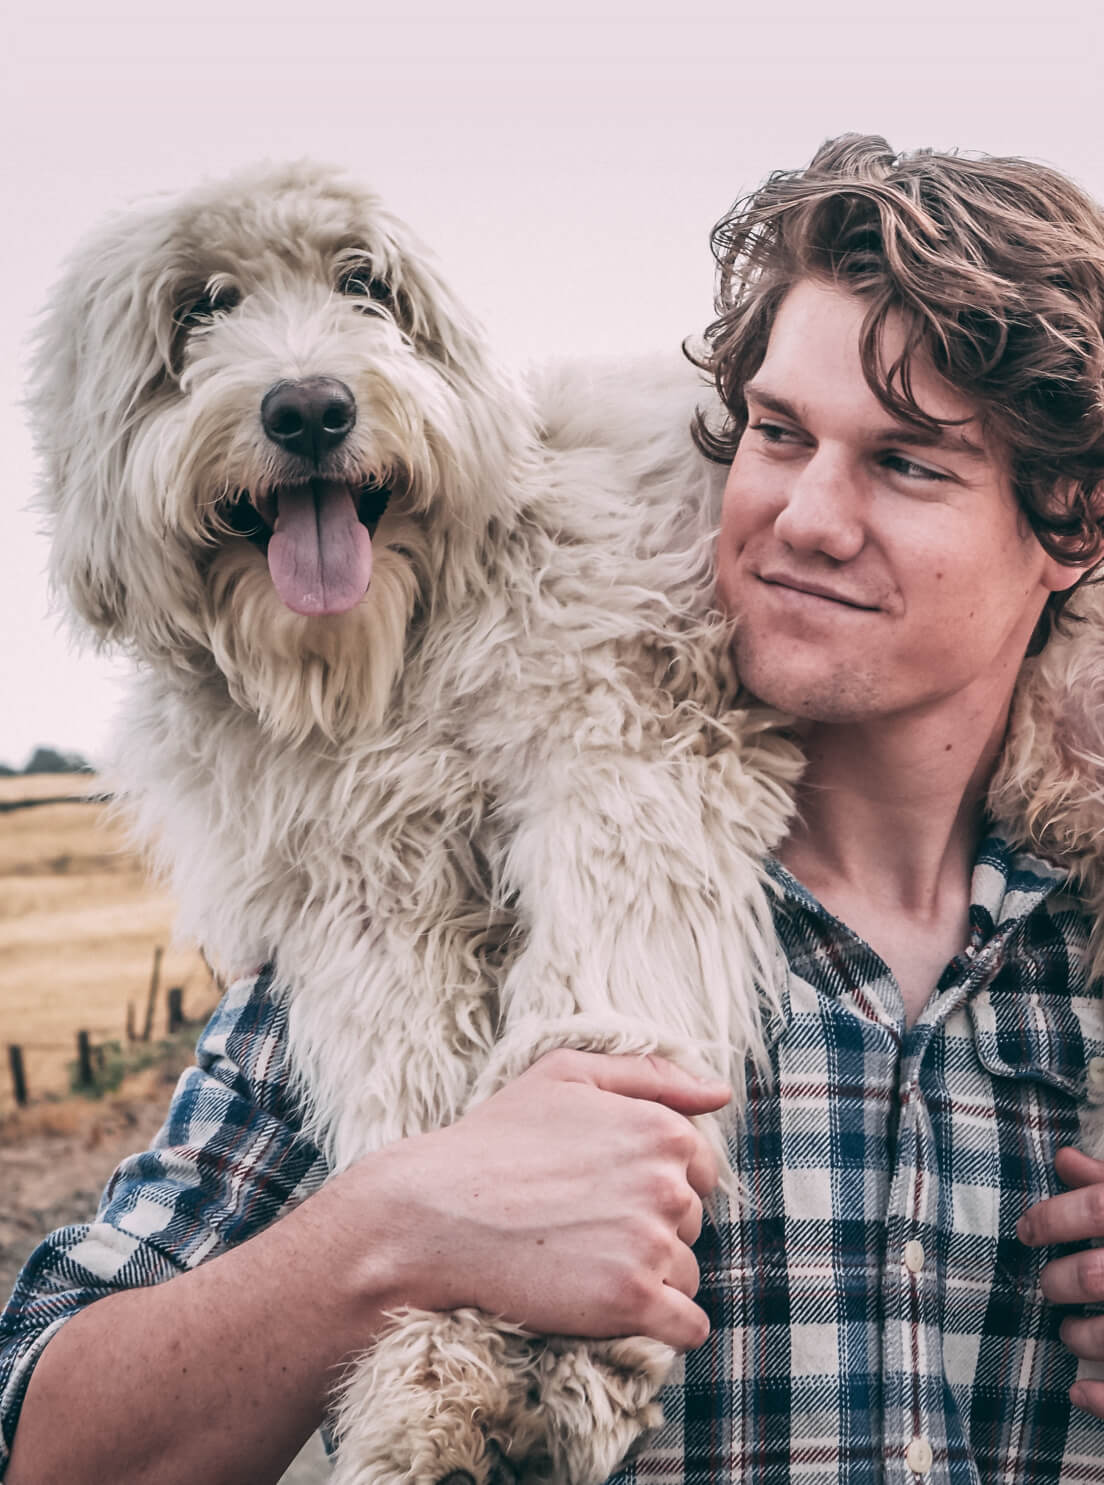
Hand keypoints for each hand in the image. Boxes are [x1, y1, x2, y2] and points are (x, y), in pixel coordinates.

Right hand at [350, 1049, 729, 1351]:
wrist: (433, 1214)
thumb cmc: (496, 1138)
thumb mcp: (567, 1074)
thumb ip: (651, 1074)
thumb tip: (720, 1094)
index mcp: (660, 1130)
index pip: (699, 1169)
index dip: (654, 1183)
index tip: (605, 1192)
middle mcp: (666, 1185)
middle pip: (693, 1223)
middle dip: (651, 1228)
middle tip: (584, 1226)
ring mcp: (650, 1245)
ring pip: (688, 1274)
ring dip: (652, 1278)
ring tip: (585, 1265)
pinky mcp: (631, 1302)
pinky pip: (688, 1327)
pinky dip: (666, 1327)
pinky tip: (623, 1313)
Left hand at [1017, 1146, 1103, 1417]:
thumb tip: (1064, 1159)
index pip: (1094, 1209)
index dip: (1050, 1218)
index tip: (1028, 1230)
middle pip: (1092, 1275)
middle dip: (1058, 1282)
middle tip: (1050, 1286)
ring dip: (1080, 1336)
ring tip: (1070, 1333)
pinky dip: (1103, 1399)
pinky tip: (1079, 1392)